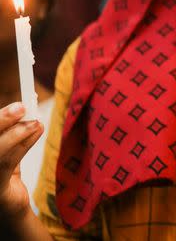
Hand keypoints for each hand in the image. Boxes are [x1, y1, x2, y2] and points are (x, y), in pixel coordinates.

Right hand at [0, 103, 42, 221]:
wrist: (8, 208)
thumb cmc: (3, 175)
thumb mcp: (8, 151)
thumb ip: (13, 135)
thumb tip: (28, 114)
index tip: (18, 104)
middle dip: (2, 120)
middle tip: (22, 107)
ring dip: (17, 133)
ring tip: (35, 122)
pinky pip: (5, 164)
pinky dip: (22, 145)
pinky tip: (37, 131)